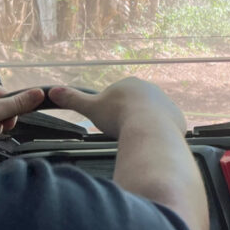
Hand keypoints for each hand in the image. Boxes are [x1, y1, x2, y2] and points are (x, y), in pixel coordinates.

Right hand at [48, 78, 185, 137]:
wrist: (149, 129)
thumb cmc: (118, 117)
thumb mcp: (91, 108)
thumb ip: (73, 99)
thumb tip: (52, 90)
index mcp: (130, 84)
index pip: (119, 97)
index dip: (113, 111)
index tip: (111, 122)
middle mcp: (151, 90)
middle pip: (137, 105)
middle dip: (129, 118)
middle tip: (122, 133)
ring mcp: (166, 103)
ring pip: (153, 116)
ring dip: (145, 127)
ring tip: (137, 141)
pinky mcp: (177, 118)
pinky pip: (166, 127)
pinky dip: (159, 135)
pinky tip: (152, 144)